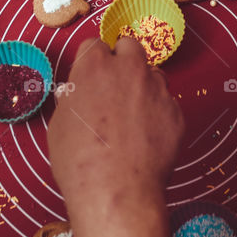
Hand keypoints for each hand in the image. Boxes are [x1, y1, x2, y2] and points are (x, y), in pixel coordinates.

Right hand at [48, 35, 183, 214]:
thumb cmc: (79, 161)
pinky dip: (159, 114)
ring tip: (132, 116)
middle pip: (129, 46)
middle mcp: (129, 69)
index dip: (91, 62)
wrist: (115, 191)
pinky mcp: (176, 112)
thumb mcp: (59, 123)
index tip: (90, 78)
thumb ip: (74, 97)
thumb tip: (79, 93)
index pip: (94, 45)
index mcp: (94, 66)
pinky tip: (147, 137)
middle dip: (122, 61)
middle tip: (114, 87)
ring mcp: (156, 89)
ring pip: (153, 73)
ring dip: (143, 86)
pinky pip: (167, 104)